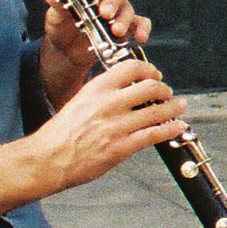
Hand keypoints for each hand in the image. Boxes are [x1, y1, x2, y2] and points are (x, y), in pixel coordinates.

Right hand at [35, 57, 186, 190]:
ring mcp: (116, 126)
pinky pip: (154, 134)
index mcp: (96, 89)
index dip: (150, 70)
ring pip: (157, 111)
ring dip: (174, 108)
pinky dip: (171, 129)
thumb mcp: (79, 102)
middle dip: (164, 90)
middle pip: (150, 87)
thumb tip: (125, 90)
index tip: (155, 74)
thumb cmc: (60, 134)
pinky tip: (177, 127)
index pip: (132, 68)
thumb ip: (102, 94)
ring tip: (179, 107)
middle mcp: (108, 103)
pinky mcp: (121, 147)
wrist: (46, 159)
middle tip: (168, 94)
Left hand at [40, 0, 144, 107]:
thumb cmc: (61, 25)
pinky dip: (142, 28)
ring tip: (115, 32)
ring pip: (128, 6)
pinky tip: (139, 37)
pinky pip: (141, 23)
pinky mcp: (127, 27)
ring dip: (123, 18)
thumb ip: (55, 2)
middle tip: (104, 14)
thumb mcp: (54, 14)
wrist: (65, 51)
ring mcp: (119, 10)